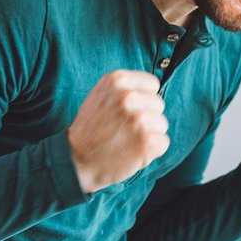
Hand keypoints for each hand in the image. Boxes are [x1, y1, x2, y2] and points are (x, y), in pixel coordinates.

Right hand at [67, 70, 170, 193]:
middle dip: (146, 118)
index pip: (152, 84)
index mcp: (116, 80)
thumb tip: (151, 90)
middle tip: (123, 129)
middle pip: (158, 104)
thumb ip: (125, 88)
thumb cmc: (90, 130)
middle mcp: (128, 96)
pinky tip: (131, 152)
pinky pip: (163, 142)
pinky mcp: (147, 140)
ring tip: (126, 141)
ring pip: (162, 124)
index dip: (143, 99)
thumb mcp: (100, 96)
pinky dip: (151, 152)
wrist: (76, 161)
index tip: (128, 112)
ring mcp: (139, 118)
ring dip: (148, 135)